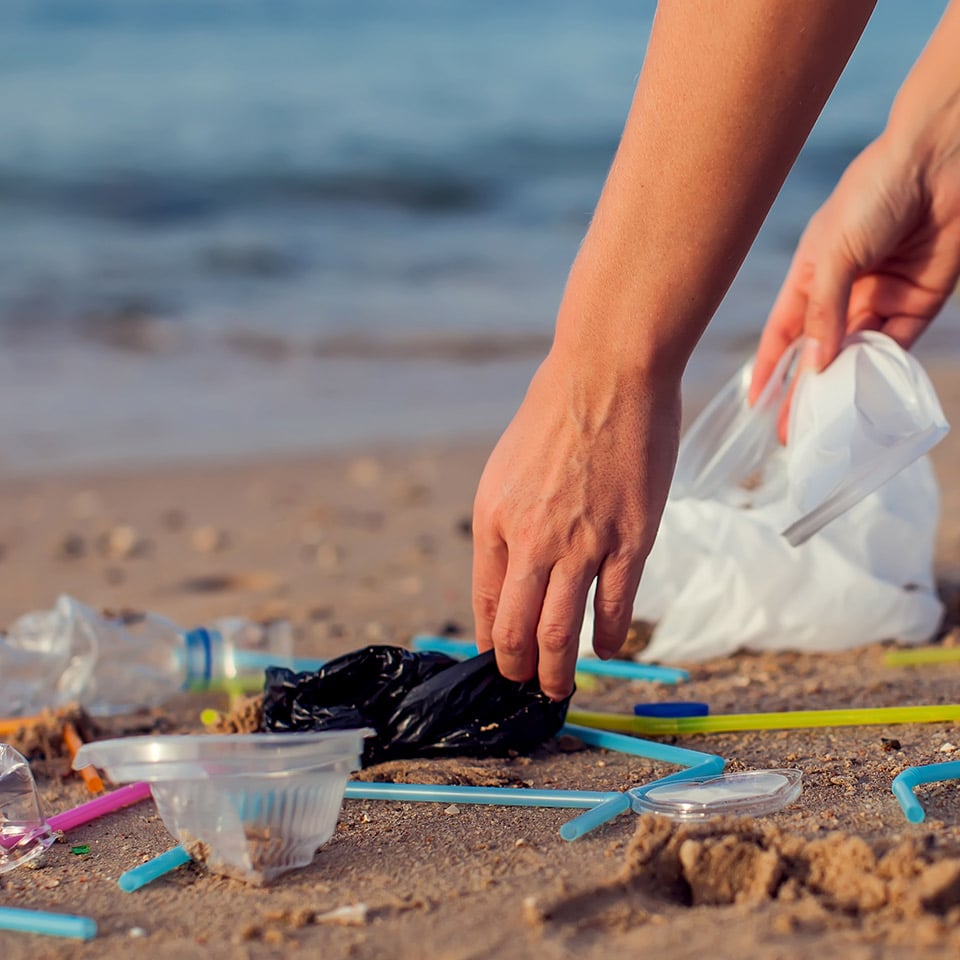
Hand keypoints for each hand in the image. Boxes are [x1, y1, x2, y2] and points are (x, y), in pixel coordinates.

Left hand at [471, 349, 680, 699]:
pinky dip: (607, 640)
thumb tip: (513, 572)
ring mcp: (581, 544)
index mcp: (493, 521)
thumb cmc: (555, 415)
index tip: (497, 661)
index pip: (484, 603)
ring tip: (558, 688)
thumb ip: (507, 523)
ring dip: (557, 672)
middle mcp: (530, 541)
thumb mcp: (507, 470)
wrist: (607, 373)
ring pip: (560, 633)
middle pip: (515, 631)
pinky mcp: (630, 541)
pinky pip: (614, 609)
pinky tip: (606, 649)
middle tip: (525, 686)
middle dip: (517, 670)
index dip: (489, 642)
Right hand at [749, 131, 959, 437]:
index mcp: (809, 274)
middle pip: (817, 353)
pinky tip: (864, 396)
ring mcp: (879, 299)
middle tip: (793, 434)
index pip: (782, 333)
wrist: (941, 160)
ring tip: (825, 424)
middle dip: (804, 391)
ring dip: (841, 388)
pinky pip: (893, 346)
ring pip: (854, 356)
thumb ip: (822, 312)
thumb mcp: (833, 254)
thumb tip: (815, 366)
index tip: (756, 404)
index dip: (769, 368)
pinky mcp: (917, 303)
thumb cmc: (874, 192)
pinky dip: (879, 371)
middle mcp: (841, 292)